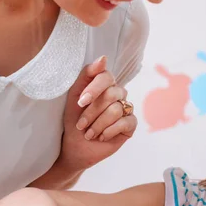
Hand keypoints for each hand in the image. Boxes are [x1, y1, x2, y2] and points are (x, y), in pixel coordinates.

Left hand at [58, 56, 137, 172]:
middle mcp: (118, 94)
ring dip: (98, 124)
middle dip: (92, 112)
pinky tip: (101, 137)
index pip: (106, 76)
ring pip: (116, 110)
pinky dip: (110, 131)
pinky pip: (126, 122)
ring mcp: (126, 109)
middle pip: (111, 95)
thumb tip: (104, 58)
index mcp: (104, 84)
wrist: (76, 146)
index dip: (94, 89)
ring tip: (89, 133)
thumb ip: (87, 75)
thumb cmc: (74, 120)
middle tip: (81, 124)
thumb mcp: (75, 96)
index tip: (81, 102)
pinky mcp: (131, 125)